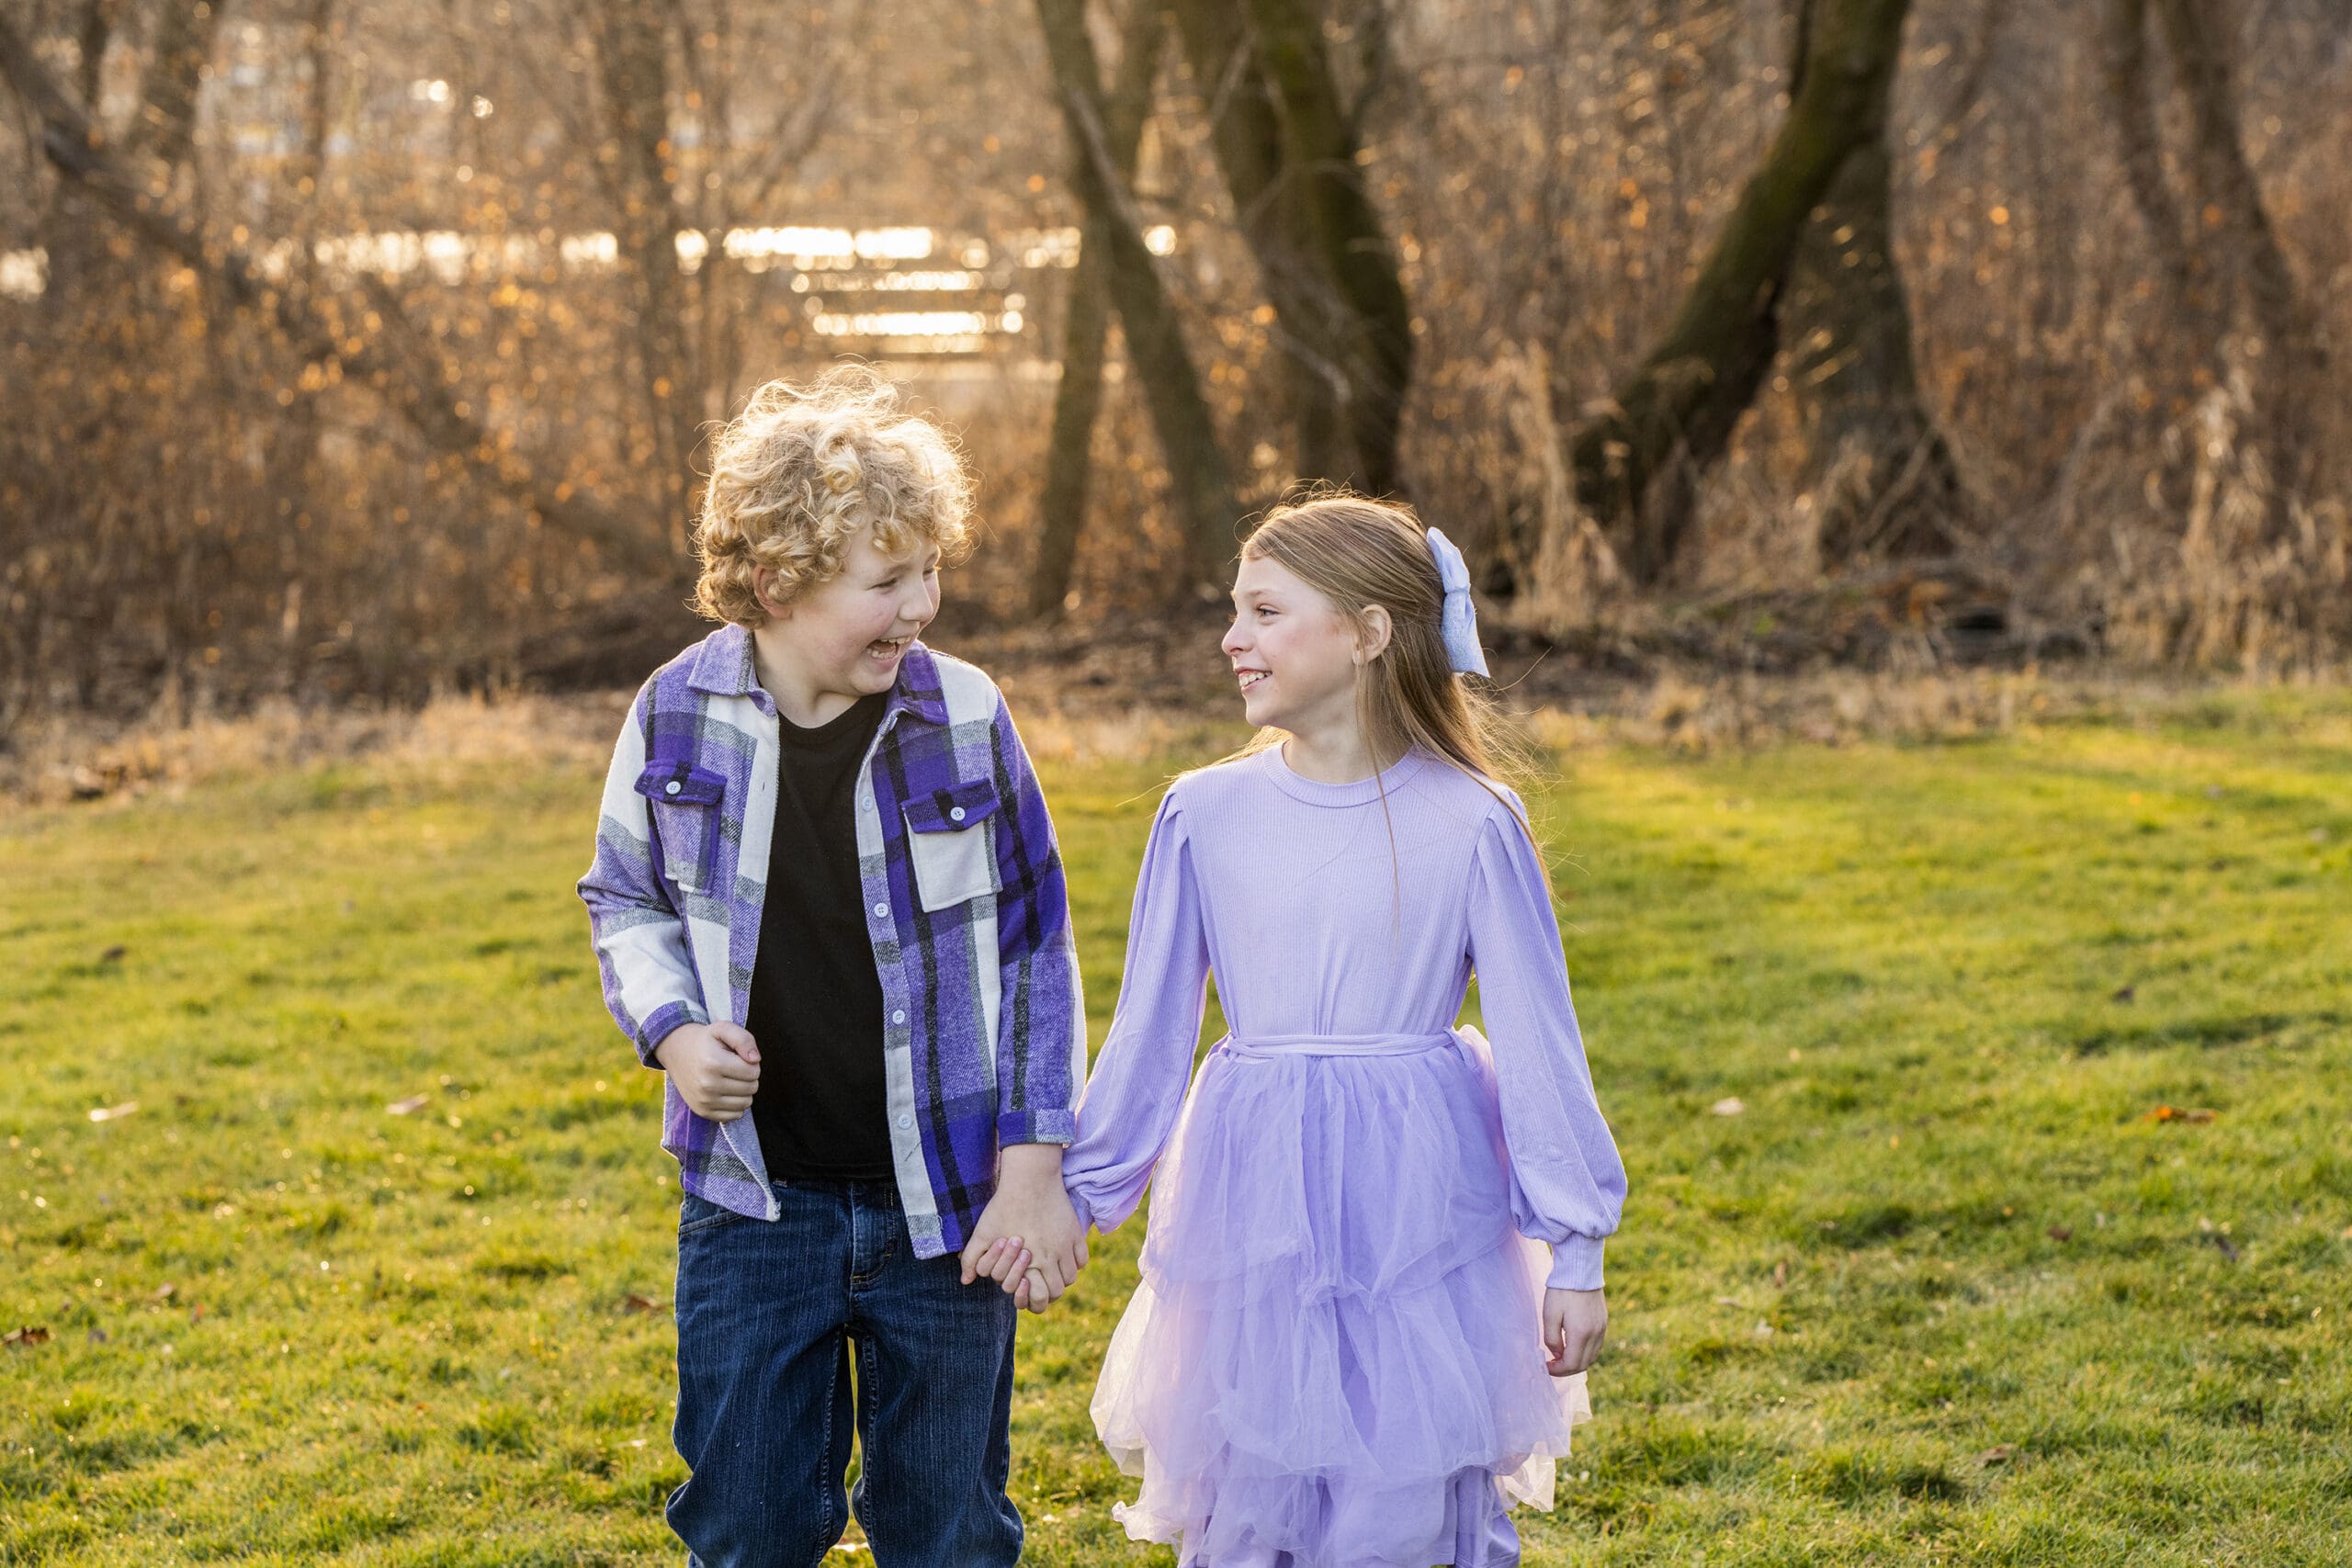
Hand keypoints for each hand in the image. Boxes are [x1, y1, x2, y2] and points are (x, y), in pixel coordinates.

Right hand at [653, 1021, 760, 1121]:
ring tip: (729, 1078)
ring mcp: (704, 1101)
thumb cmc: (705, 1040)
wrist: (677, 1051)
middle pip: (752, 1088)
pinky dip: (735, 1104)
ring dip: (743, 1091)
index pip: (754, 1072)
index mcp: (714, 1063)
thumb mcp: (723, 1028)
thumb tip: (755, 1059)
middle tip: (734, 1067)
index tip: (739, 1057)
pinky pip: (735, 1115)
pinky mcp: (703, 1112)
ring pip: (746, 1103)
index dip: (752, 1063)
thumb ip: (744, 1039)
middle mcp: (707, 1085)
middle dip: (748, 1076)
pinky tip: (725, 1091)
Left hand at [959, 1145, 1087, 1311]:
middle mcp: (1052, 1256)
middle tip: (1039, 1283)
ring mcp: (1067, 1245)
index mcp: (1030, 1262)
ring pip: (1071, 1276)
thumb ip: (972, 1259)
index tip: (1028, 1290)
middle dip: (1048, 1291)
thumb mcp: (983, 1233)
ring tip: (1050, 1269)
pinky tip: (1062, 1254)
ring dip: (1061, 1277)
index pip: (1041, 1298)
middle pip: (1058, 1291)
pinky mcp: (1076, 1232)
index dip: (1035, 1301)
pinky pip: (1082, 1258)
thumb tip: (965, 1281)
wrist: (1029, 1178)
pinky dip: (1074, 1261)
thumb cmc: (1003, 1206)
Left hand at [1544, 1287, 1606, 1375]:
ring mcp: (1602, 1329)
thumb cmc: (1562, 1291)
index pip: (1571, 1364)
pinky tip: (1573, 1347)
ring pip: (1591, 1357)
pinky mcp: (1603, 1323)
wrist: (1580, 1270)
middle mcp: (1595, 1334)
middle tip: (1552, 1365)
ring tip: (1561, 1358)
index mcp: (1581, 1333)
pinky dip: (1585, 1353)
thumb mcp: (1549, 1315)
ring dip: (1576, 1363)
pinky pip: (1596, 1347)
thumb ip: (1552, 1339)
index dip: (1557, 1370)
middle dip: (1566, 1370)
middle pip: (1583, 1365)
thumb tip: (1557, 1355)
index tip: (1545, 1366)